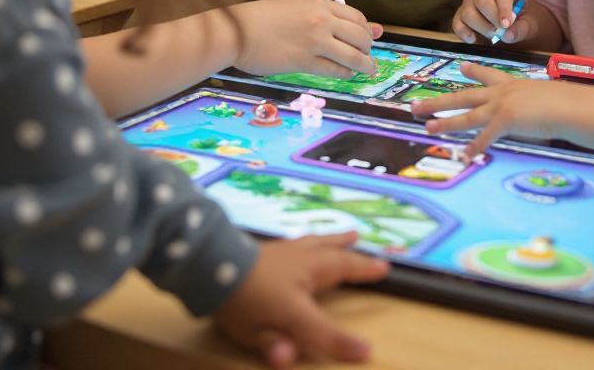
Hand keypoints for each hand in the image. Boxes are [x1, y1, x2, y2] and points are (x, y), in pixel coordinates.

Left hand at [213, 232, 388, 366]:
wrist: (210, 262)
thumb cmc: (233, 301)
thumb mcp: (251, 333)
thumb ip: (273, 346)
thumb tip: (288, 358)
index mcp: (296, 302)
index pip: (324, 330)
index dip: (344, 343)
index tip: (367, 350)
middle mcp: (302, 271)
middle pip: (339, 267)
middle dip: (362, 267)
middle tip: (383, 264)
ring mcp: (292, 253)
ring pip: (325, 245)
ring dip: (343, 242)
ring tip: (355, 236)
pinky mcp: (279, 245)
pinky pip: (309, 238)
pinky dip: (321, 237)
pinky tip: (318, 237)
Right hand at [233, 0, 382, 77]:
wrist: (237, 31)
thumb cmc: (264, 20)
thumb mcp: (298, 9)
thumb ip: (327, 18)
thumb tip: (361, 27)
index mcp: (320, 4)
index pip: (356, 17)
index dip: (365, 30)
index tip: (365, 39)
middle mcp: (321, 21)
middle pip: (360, 37)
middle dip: (368, 49)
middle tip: (367, 57)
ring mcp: (314, 41)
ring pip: (353, 56)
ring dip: (364, 65)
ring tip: (368, 69)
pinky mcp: (304, 62)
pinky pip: (335, 70)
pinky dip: (345, 74)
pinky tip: (345, 74)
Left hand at [410, 64, 593, 158]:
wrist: (570, 105)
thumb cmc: (566, 103)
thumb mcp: (547, 97)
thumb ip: (536, 103)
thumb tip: (541, 111)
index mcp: (512, 84)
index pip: (488, 76)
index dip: (473, 72)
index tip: (461, 67)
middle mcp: (502, 93)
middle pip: (464, 97)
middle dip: (438, 102)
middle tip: (417, 105)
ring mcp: (502, 106)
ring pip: (466, 116)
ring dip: (444, 123)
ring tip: (426, 128)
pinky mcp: (506, 121)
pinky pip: (486, 137)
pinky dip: (475, 147)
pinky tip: (465, 155)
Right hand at [453, 0, 535, 44]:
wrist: (516, 25)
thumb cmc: (525, 19)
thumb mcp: (531, 23)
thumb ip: (521, 29)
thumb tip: (507, 35)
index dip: (503, 8)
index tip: (506, 24)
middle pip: (481, 0)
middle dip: (490, 19)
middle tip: (500, 33)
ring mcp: (470, 1)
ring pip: (467, 12)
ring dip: (480, 28)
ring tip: (493, 36)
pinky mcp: (461, 14)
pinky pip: (456, 22)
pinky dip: (463, 32)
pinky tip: (473, 40)